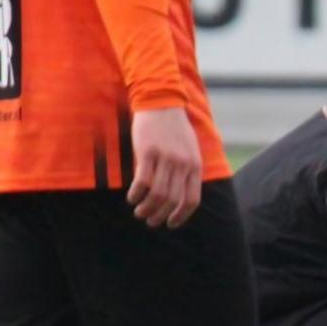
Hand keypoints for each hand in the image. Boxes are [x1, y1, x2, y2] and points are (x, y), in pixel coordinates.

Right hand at [128, 107, 203, 228]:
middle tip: (150, 221)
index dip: (181, 216)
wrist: (161, 102)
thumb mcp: (190, 150)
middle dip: (160, 215)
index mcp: (195, 165)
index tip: (171, 223)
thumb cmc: (174, 128)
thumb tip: (181, 195)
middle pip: (173, 200)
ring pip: (158, 194)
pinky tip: (131, 198)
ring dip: (147, 208)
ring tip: (139, 213)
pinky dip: (136, 194)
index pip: (192, 200)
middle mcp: (183, 164)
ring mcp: (166, 158)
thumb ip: (187, 170)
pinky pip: (142, 181)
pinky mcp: (148, 152)